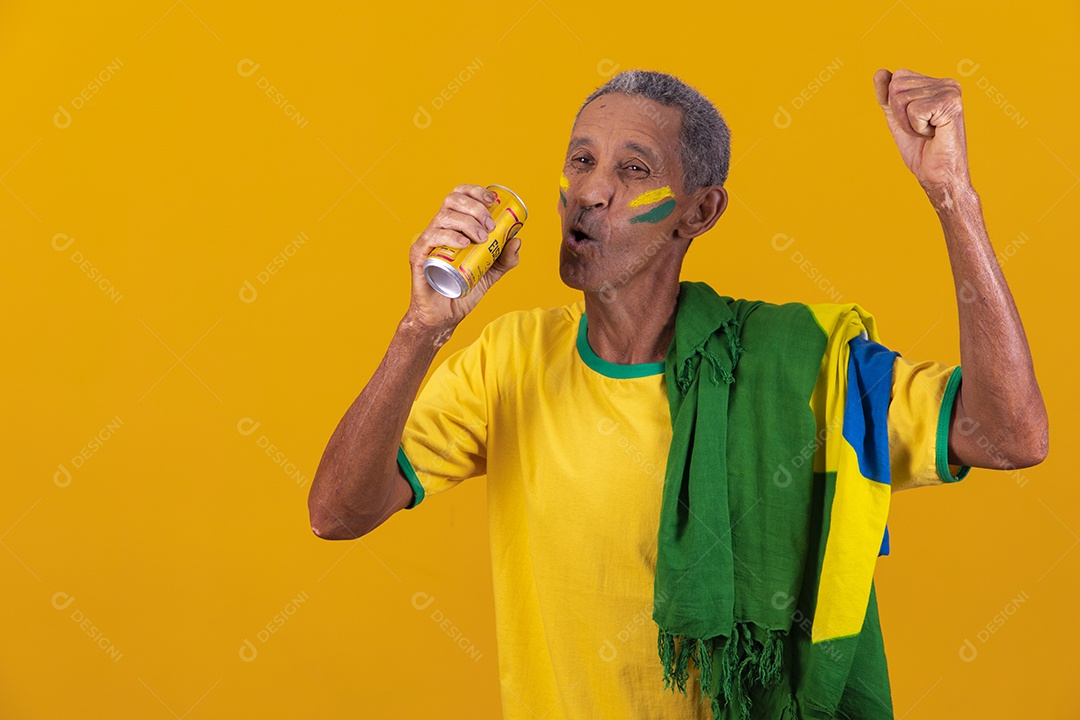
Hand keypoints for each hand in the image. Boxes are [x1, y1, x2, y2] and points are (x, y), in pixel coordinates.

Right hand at [405, 184, 522, 334]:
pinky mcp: (419, 255)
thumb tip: (517, 239)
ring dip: (467, 222)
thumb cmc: (462, 289)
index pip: (460, 196)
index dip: (475, 192)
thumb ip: (505, 258)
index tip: (492, 200)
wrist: (445, 316)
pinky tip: (464, 243)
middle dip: (475, 207)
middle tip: (490, 226)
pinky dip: (450, 236)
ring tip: (481, 238)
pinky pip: (431, 237)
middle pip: (452, 200)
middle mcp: (439, 229)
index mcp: (453, 226)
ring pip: (444, 217)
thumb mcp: (491, 273)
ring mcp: (428, 241)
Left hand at [874, 68, 972, 201]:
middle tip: (922, 130)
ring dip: (909, 123)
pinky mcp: (951, 104)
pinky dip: (917, 128)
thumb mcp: (897, 119)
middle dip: (900, 115)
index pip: (897, 77)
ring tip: (928, 133)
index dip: (895, 106)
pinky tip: (933, 134)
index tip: (915, 122)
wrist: (938, 175)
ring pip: (902, 99)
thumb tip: (880, 72)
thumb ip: (887, 97)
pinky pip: (913, 111)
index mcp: (937, 83)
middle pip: (897, 86)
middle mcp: (947, 83)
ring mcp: (951, 91)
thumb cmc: (921, 150)